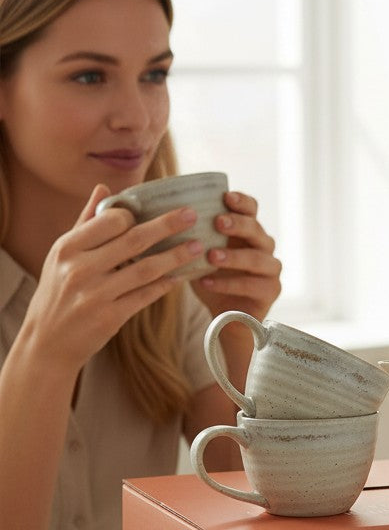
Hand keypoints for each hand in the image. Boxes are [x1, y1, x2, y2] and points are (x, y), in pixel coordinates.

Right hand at [22, 185, 209, 375]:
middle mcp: (81, 268)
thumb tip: (104, 188)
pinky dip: (166, 285)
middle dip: (167, 226)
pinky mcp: (111, 317)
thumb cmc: (59, 291)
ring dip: (176, 257)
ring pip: (146, 269)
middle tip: (192, 215)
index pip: (110, 221)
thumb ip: (86, 221)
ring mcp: (96, 294)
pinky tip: (182, 277)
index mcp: (68, 247)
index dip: (137, 215)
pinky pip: (146, 296)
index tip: (157, 210)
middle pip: (134, 241)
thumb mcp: (63, 254)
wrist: (48, 340)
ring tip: (198, 247)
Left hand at [192, 190, 281, 320]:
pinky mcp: (271, 291)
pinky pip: (252, 285)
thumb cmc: (211, 278)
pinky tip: (206, 282)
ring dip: (233, 256)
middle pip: (257, 230)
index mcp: (247, 231)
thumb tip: (161, 212)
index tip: (226, 197)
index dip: (242, 202)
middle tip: (218, 222)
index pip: (251, 209)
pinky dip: (228, 283)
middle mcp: (264, 247)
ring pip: (257, 258)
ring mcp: (271, 269)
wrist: (225, 317)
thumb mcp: (199, 253)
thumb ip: (192, 233)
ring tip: (211, 256)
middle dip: (238, 224)